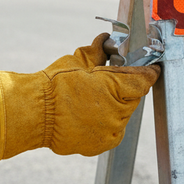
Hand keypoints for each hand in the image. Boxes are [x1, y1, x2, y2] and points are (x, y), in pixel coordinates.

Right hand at [0, 34, 158, 159]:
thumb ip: (98, 51)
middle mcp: (119, 112)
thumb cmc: (54, 85)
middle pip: (133, 97)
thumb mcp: (77, 61)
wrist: (35, 114)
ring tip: (91, 100)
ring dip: (113, 106)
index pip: (145, 79)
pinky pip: (111, 129)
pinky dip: (104, 122)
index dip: (147, 72)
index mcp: (116, 87)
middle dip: (123, 88)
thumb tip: (105, 40)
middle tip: (105, 82)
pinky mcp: (103, 143)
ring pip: (122, 114)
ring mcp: (111, 130)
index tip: (148, 68)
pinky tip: (87, 115)